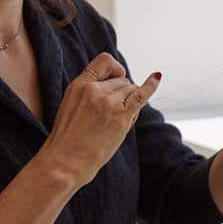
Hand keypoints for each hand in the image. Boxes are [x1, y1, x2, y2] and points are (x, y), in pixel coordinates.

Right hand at [41, 52, 160, 188]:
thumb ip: (89, 92)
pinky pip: (141, 95)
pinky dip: (151, 86)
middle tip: (109, 115)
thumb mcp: (71, 105)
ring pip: (132, 90)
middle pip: (123, 80)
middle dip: (122, 94)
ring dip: (130, 103)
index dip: (115, 69)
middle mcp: (94, 90)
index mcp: (79, 85)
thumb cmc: (68, 139)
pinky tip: (156, 77)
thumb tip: (114, 85)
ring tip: (114, 121)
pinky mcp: (121, 117)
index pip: (104, 61)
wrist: (65, 162)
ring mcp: (108, 103)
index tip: (116, 78)